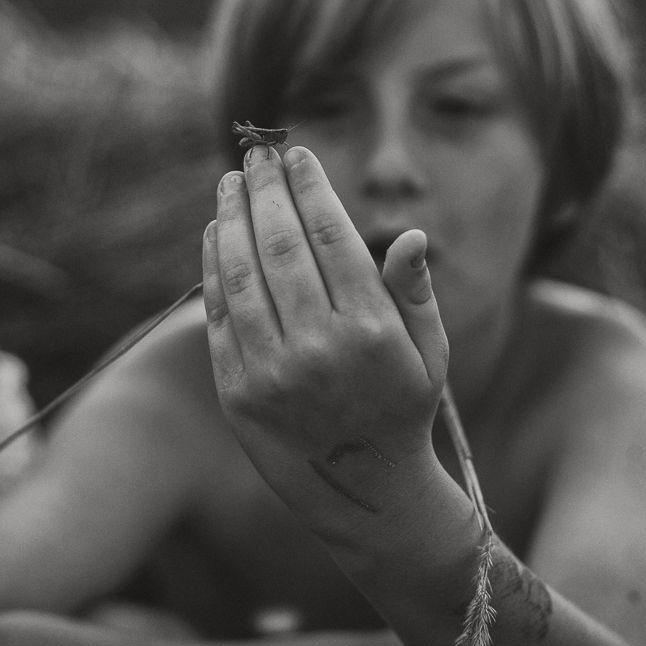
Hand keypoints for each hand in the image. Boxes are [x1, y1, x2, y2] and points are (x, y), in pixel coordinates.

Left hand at [202, 144, 449, 538]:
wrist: (363, 491)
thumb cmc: (402, 406)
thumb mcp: (430, 353)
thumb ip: (416, 291)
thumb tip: (410, 235)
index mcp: (372, 331)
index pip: (332, 237)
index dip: (310, 188)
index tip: (297, 154)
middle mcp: (320, 349)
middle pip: (281, 246)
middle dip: (266, 190)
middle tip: (257, 154)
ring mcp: (273, 373)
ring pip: (243, 274)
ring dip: (232, 218)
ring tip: (231, 182)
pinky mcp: (237, 393)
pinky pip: (220, 314)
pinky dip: (214, 266)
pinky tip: (216, 231)